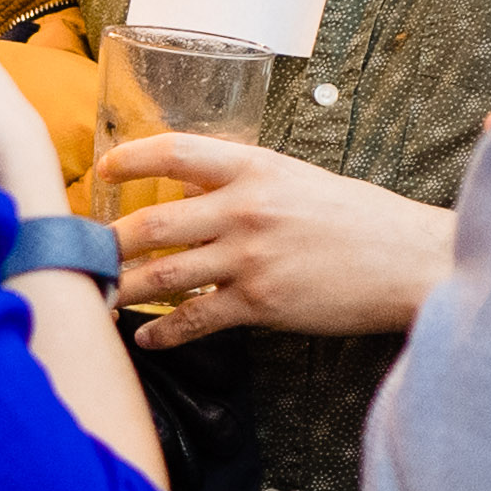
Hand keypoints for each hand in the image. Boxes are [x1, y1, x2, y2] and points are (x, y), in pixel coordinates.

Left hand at [103, 135, 454, 346]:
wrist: (409, 261)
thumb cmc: (362, 221)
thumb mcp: (301, 182)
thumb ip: (249, 186)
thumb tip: (201, 198)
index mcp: (255, 167)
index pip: (174, 152)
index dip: (130, 160)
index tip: (103, 172)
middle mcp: (245, 207)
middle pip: (152, 222)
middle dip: (108, 241)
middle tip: (82, 252)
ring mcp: (249, 256)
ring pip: (163, 274)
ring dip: (123, 288)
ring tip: (98, 297)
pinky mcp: (260, 302)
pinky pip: (195, 318)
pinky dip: (164, 332)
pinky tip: (148, 338)